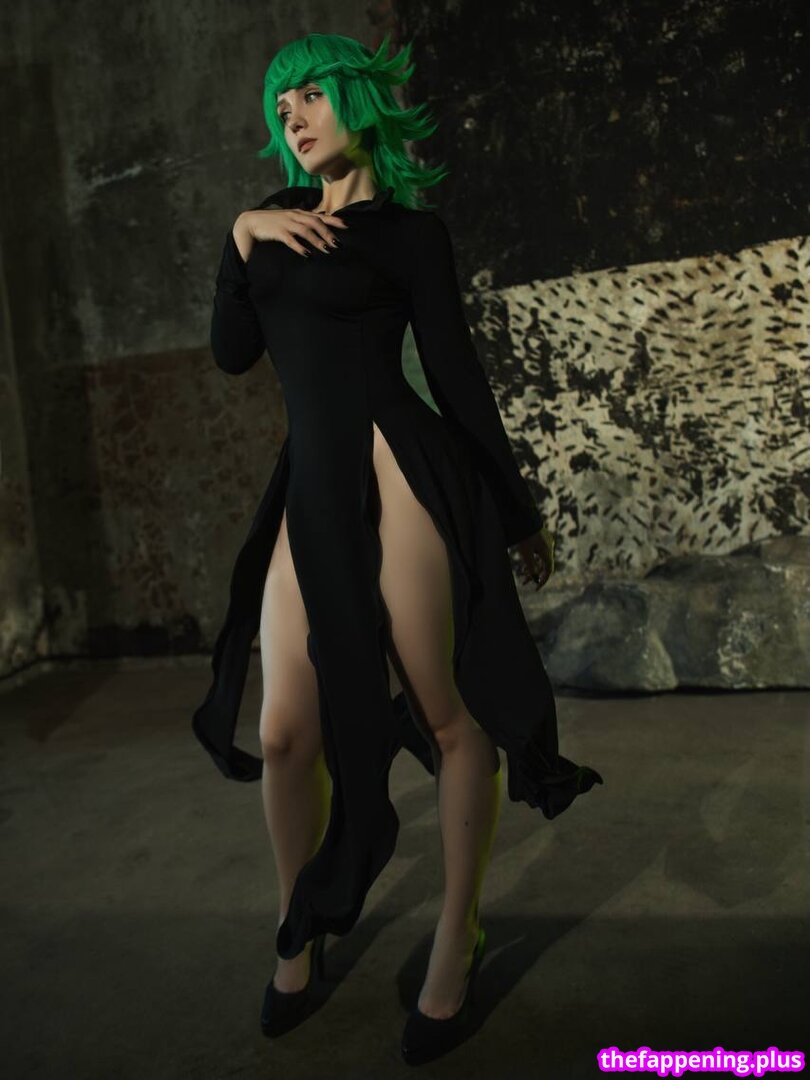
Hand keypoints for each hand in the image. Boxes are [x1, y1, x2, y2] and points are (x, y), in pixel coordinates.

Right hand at [232, 208, 348, 261]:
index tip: (346, 226)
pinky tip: (307, 254)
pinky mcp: (277, 232)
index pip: (319, 215)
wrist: (250, 223)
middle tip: (338, 244)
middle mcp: (294, 216)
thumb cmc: (272, 223)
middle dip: (328, 232)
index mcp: (299, 213)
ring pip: (305, 230)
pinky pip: (290, 239)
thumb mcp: (290, 219)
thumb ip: (303, 221)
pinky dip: (299, 246)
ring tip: (326, 250)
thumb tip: (320, 223)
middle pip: (315, 222)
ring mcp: (286, 223)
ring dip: (317, 240)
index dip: (333, 220)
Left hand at [514, 526, 554, 589]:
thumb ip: (531, 566)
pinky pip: (539, 552)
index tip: (536, 588)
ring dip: (532, 567)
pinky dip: (533, 559)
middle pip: (544, 565)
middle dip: (534, 574)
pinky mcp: (541, 538)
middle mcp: (549, 547)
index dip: (543, 580)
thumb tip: (534, 577)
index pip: (548, 570)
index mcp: (547, 551)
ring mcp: (546, 542)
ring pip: (540, 559)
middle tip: (524, 582)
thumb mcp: (525, 553)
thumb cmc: (524, 535)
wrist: (523, 516)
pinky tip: (525, 563)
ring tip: (522, 573)